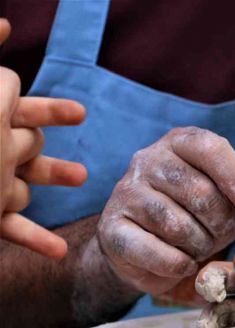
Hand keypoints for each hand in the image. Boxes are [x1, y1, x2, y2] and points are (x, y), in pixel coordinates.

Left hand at [0, 18, 86, 258]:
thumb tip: (1, 22)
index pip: (15, 101)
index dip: (40, 105)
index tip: (74, 111)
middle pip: (26, 138)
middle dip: (47, 131)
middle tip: (78, 119)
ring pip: (24, 182)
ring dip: (51, 175)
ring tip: (80, 176)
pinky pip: (12, 227)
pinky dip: (34, 239)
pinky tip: (57, 252)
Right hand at [96, 127, 234, 294]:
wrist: (145, 250)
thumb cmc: (195, 216)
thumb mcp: (227, 198)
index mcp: (181, 142)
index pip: (212, 149)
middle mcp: (148, 159)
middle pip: (200, 192)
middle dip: (221, 224)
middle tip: (221, 235)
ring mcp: (125, 192)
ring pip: (178, 226)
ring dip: (199, 246)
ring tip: (199, 247)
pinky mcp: (112, 228)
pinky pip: (158, 253)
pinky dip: (178, 265)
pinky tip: (182, 262)